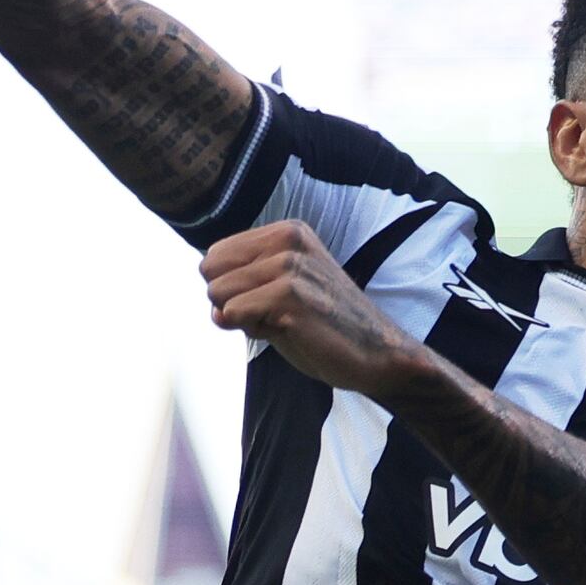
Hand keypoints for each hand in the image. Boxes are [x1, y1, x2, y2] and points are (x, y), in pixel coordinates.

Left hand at [204, 221, 431, 399]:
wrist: (375, 352)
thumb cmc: (325, 325)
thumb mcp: (283, 289)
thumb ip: (245, 285)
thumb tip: (213, 307)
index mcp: (286, 232)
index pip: (216, 255)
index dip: (233, 289)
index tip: (271, 301)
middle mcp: (287, 240)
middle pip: (210, 272)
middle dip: (232, 302)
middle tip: (275, 315)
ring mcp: (289, 266)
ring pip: (218, 295)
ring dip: (244, 320)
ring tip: (286, 323)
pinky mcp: (289, 296)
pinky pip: (231, 315)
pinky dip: (251, 332)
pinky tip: (288, 332)